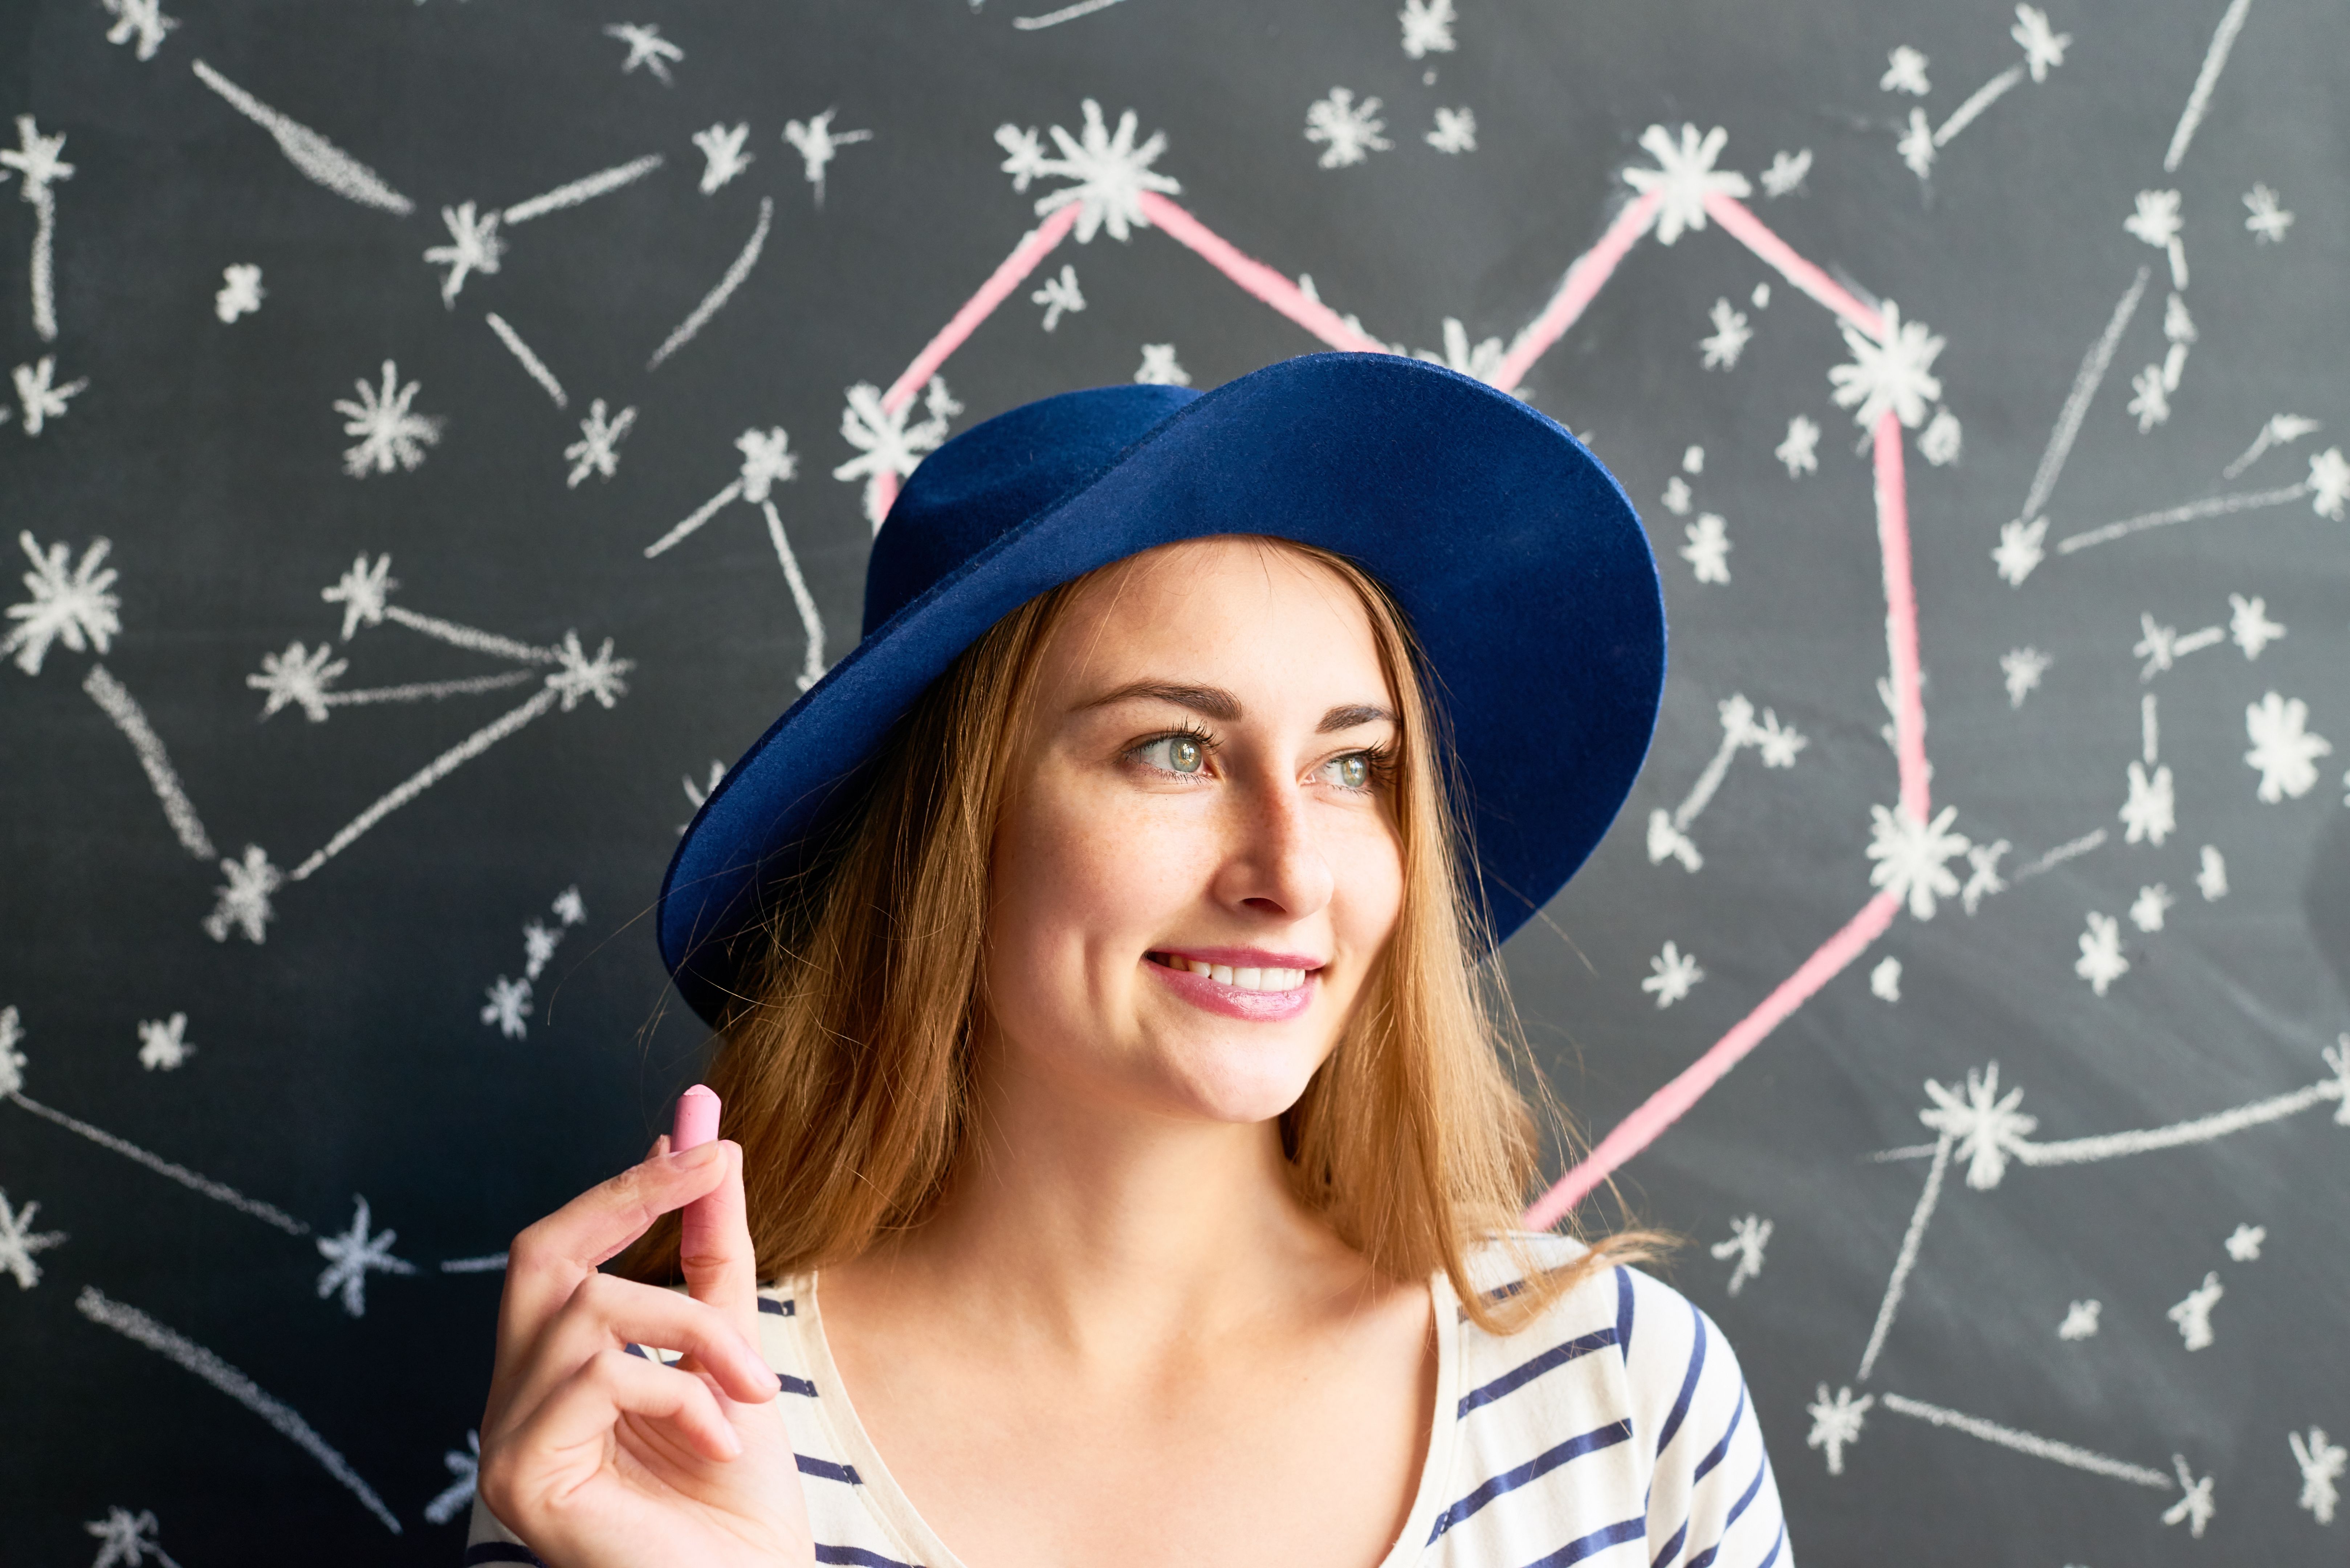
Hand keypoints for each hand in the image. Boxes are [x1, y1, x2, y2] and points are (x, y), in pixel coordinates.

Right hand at [477, 1134, 813, 1567]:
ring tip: (750, 1390)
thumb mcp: (731, 1346)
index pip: (563, 1250)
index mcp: (553, 1373)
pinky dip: (679, 1394)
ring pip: (590, 1311)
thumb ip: (710, 1250)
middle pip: (541, 1254)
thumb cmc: (738, 1493)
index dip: (627, 1187)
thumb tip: (709, 1141)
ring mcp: (506, 1441)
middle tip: (712, 1167)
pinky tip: (717, 1440)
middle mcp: (514, 1401)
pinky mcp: (519, 1476)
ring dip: (695, 1332)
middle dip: (630, 1197)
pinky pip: (597, 1376)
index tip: (698, 1140)